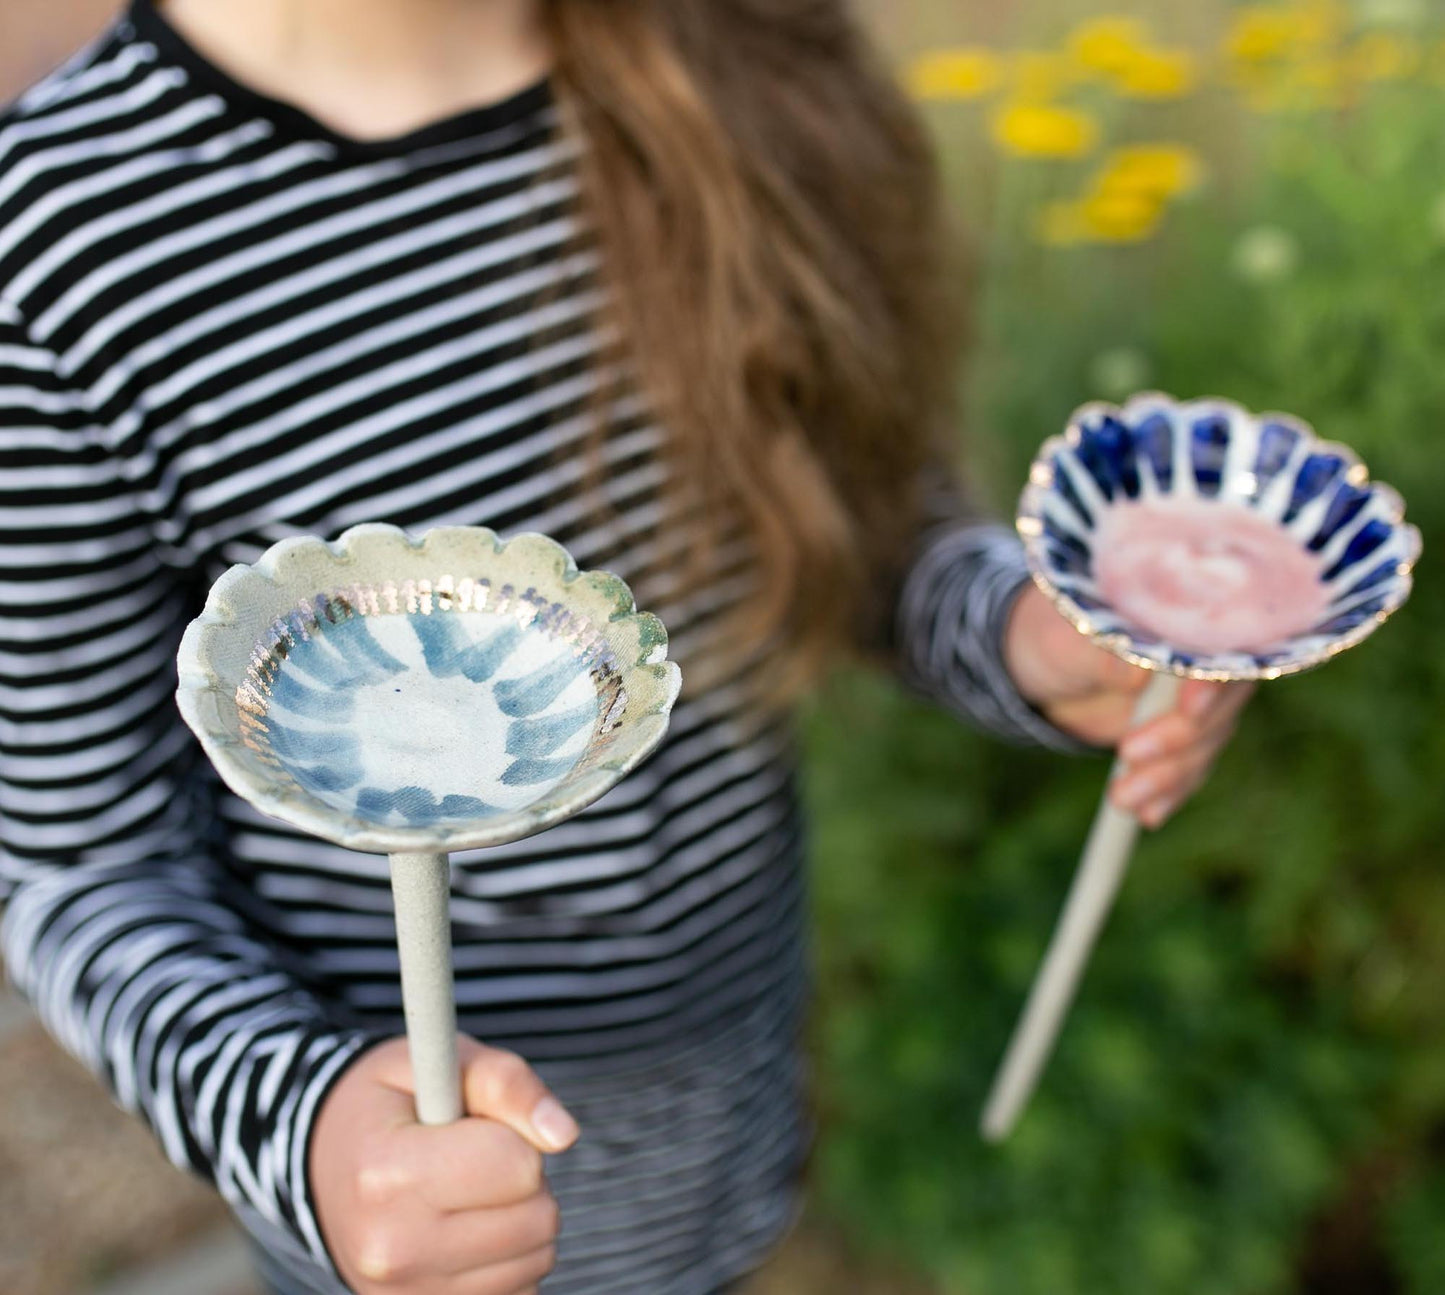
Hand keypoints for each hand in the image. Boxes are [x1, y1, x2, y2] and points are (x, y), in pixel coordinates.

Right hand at [310, 1036, 578, 1293]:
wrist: (326, 1163)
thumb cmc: (391, 1103)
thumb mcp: (438, 1061)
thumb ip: (505, 1082)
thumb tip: (562, 1134)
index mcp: (385, 1173)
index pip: (516, 1164)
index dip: (512, 1133)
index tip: (475, 1125)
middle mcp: (390, 1248)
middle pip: (536, 1217)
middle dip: (524, 1177)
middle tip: (476, 1158)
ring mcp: (405, 1294)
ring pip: (537, 1259)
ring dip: (521, 1219)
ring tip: (469, 1192)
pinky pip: (521, 1292)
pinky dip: (511, 1261)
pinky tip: (470, 1232)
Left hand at [1004, 582, 1253, 827]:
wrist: (1046, 668)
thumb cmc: (1054, 640)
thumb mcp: (1064, 645)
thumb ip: (1101, 653)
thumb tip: (1136, 670)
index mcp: (1180, 619)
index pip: (1217, 647)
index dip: (1210, 680)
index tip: (1190, 710)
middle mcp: (1201, 658)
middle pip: (1221, 701)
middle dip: (1180, 737)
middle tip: (1129, 755)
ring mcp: (1198, 699)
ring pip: (1206, 741)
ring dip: (1170, 775)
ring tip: (1123, 798)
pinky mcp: (1185, 735)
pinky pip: (1190, 767)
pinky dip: (1170, 793)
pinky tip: (1148, 814)